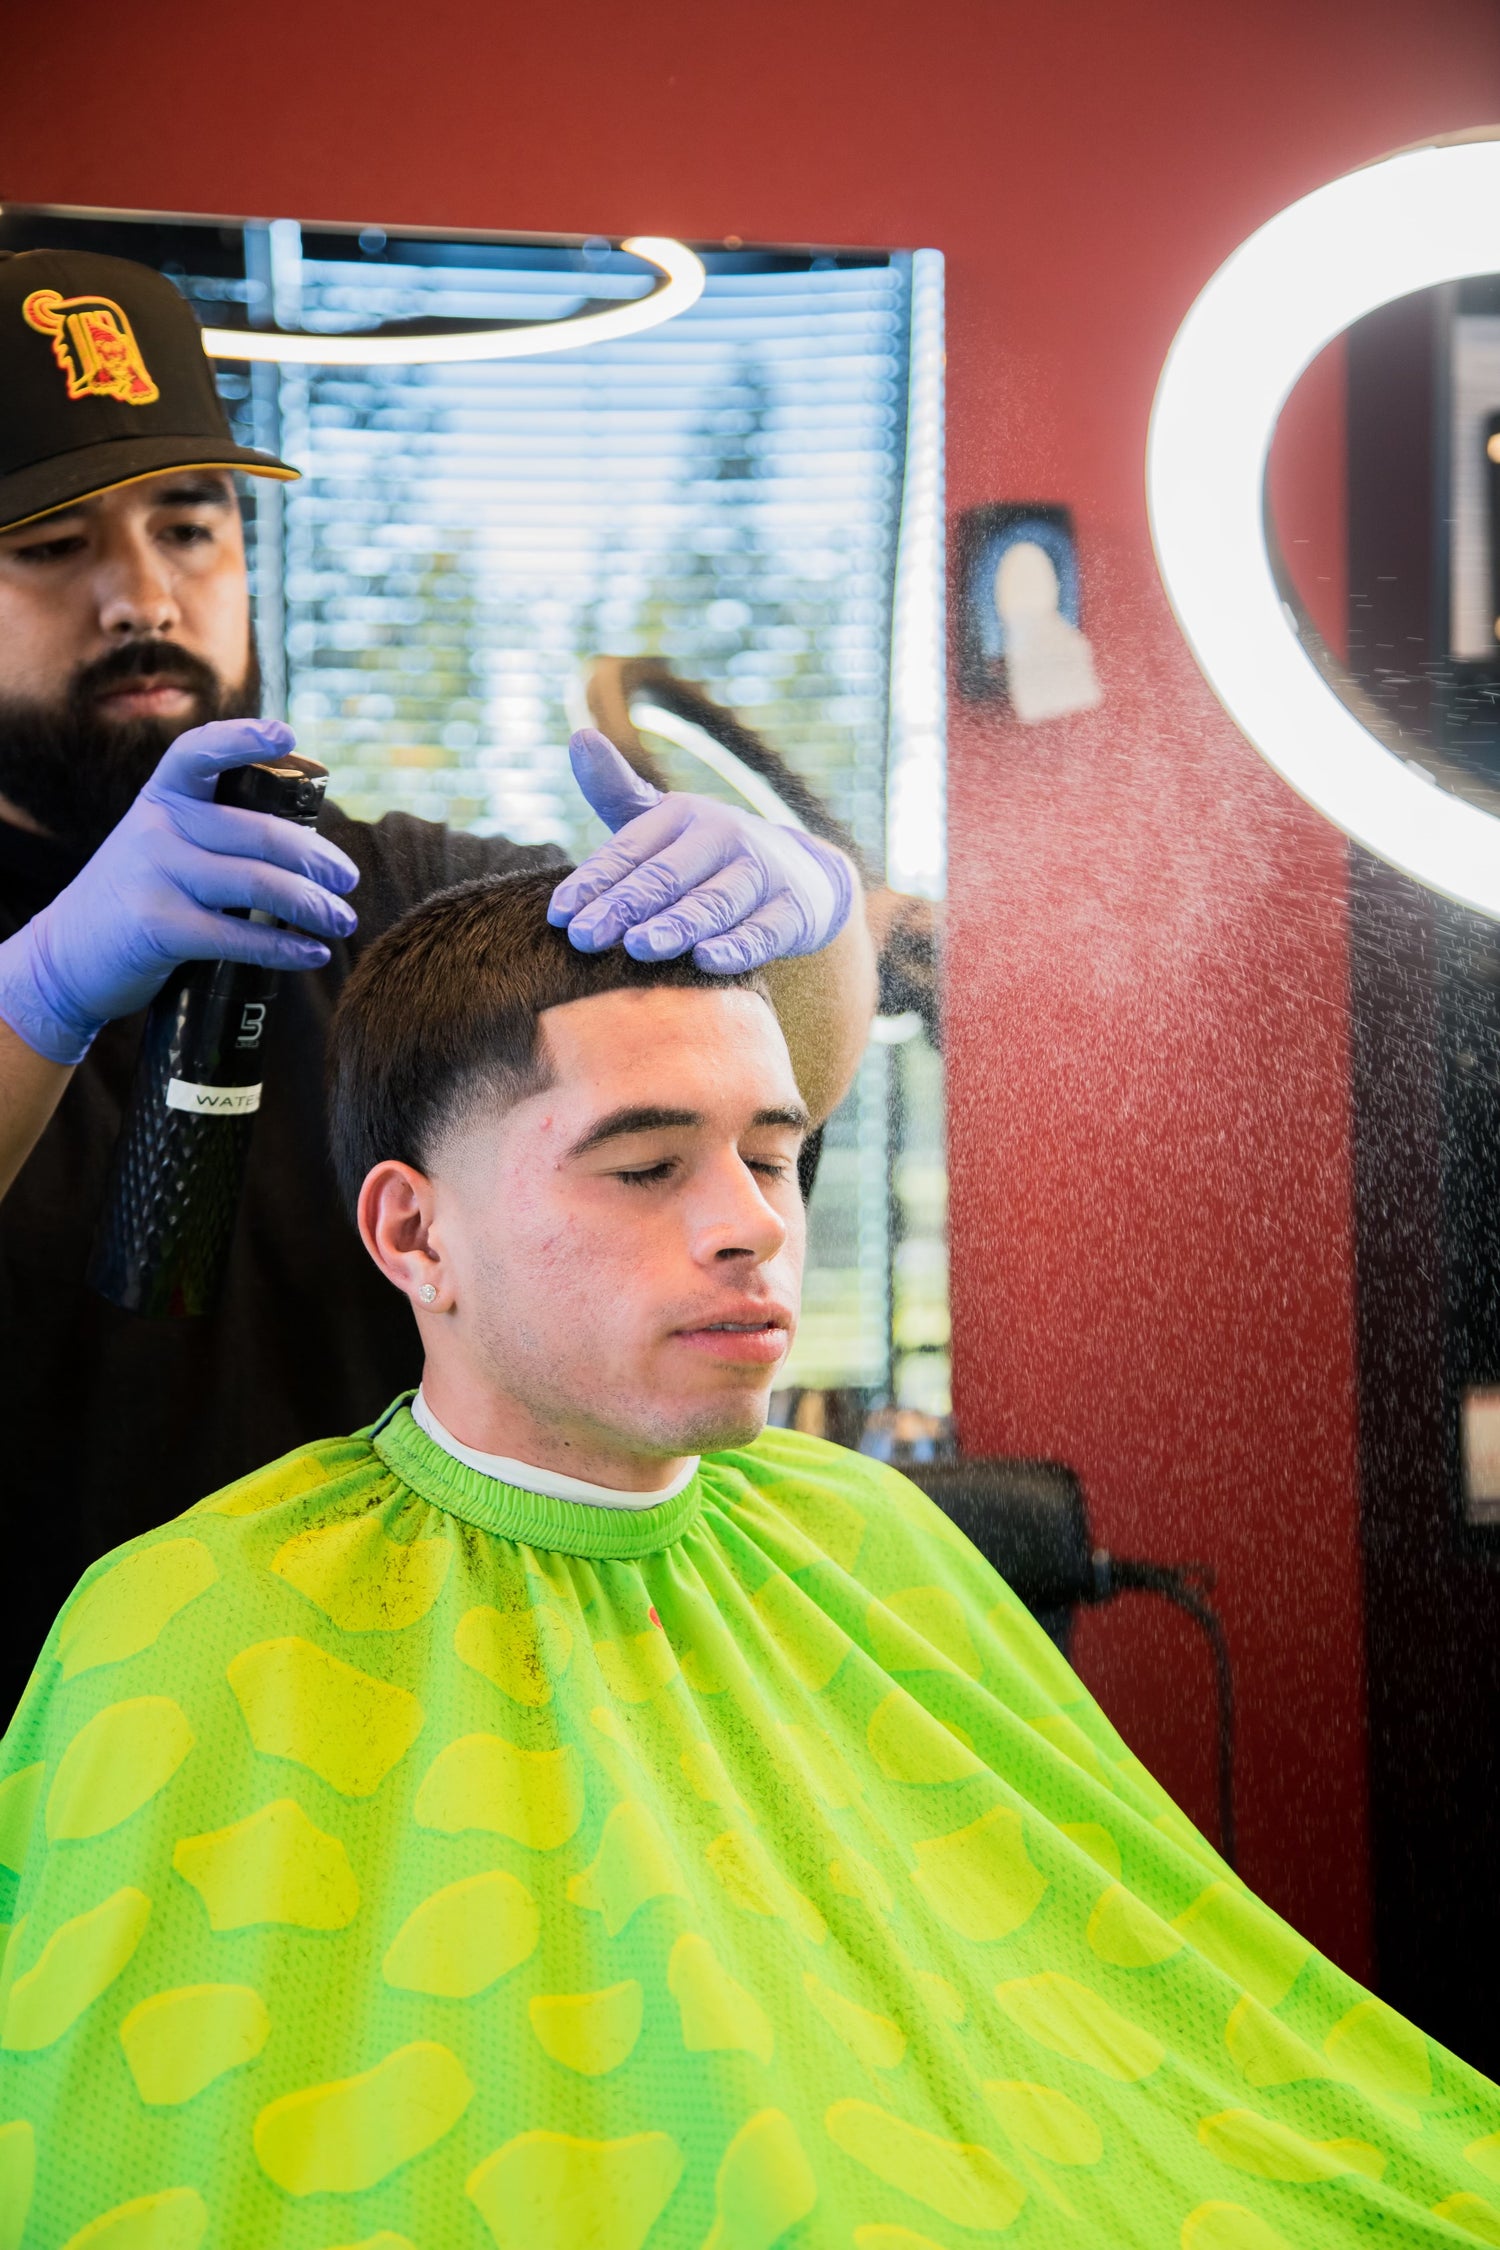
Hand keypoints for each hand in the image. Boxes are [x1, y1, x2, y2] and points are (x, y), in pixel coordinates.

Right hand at [0, 720, 359, 1064]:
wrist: (67, 954)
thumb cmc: (138, 895)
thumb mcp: (160, 843)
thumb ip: (212, 831)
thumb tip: (306, 844)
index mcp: (162, 798)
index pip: (200, 752)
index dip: (243, 737)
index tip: (287, 734)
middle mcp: (158, 828)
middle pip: (256, 832)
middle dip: (315, 858)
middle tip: (348, 879)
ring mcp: (156, 875)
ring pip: (256, 883)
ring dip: (312, 905)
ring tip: (342, 921)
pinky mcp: (158, 927)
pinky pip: (237, 935)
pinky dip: (284, 948)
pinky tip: (312, 953)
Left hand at [549, 729, 853, 972]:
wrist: (804, 874)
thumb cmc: (710, 854)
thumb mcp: (664, 821)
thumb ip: (616, 790)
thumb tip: (578, 736)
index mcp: (683, 815)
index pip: (630, 849)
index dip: (593, 882)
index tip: (559, 915)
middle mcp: (723, 836)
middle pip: (666, 876)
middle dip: (624, 906)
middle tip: (586, 938)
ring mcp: (761, 873)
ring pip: (712, 903)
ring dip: (676, 925)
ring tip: (640, 946)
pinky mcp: (791, 911)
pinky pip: (761, 933)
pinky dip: (736, 947)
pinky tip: (706, 959)